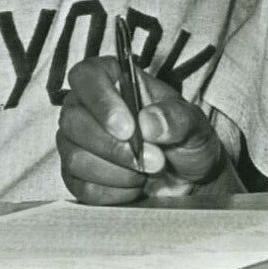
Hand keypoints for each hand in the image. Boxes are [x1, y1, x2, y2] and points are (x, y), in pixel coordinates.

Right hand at [57, 56, 225, 204]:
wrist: (185, 176)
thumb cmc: (183, 137)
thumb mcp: (193, 123)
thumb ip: (176, 118)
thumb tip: (149, 122)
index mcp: (111, 78)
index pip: (86, 76)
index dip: (101, 102)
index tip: (128, 129)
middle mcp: (85, 106)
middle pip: (74, 121)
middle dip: (115, 147)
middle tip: (154, 159)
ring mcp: (75, 142)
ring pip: (75, 157)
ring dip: (117, 171)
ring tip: (148, 171)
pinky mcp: (74, 176)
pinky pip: (81, 186)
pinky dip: (113, 192)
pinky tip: (134, 186)